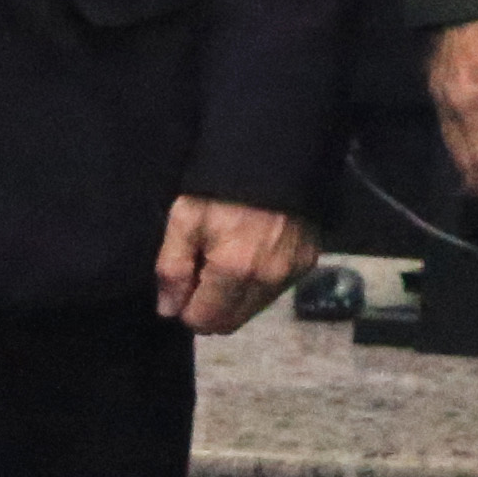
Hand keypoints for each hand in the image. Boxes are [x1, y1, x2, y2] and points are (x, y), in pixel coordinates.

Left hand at [159, 198, 317, 334]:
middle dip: (211, 308)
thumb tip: (170, 310)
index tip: (184, 286)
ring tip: (227, 261)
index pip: (205, 320)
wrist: (276, 155)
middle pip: (231, 322)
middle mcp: (267, 280)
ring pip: (253, 309)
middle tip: (201, 274)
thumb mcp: (185, 219)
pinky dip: (258, 283)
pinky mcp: (308, 262)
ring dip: (235, 298)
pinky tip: (253, 254)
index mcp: (233, 270)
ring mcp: (291, 272)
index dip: (186, 309)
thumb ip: (173, 268)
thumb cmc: (221, 187)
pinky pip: (274, 291)